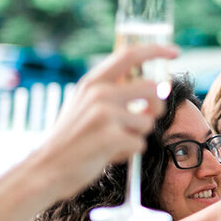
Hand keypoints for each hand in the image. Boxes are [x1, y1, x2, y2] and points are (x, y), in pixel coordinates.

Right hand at [35, 43, 178, 195]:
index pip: (130, 54)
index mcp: (92, 83)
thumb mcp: (83, 105)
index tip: (175, 51)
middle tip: (145, 119)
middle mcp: (99, 93)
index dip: (156, 50)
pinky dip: (129, 153)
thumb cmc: (70, 139)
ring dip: (137, 135)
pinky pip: (140, 143)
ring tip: (112, 141)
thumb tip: (151, 84)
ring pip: (148, 121)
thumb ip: (110, 91)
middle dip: (157, 107)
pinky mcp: (111, 136)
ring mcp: (105, 114)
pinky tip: (107, 155)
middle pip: (153, 88)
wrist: (45, 169)